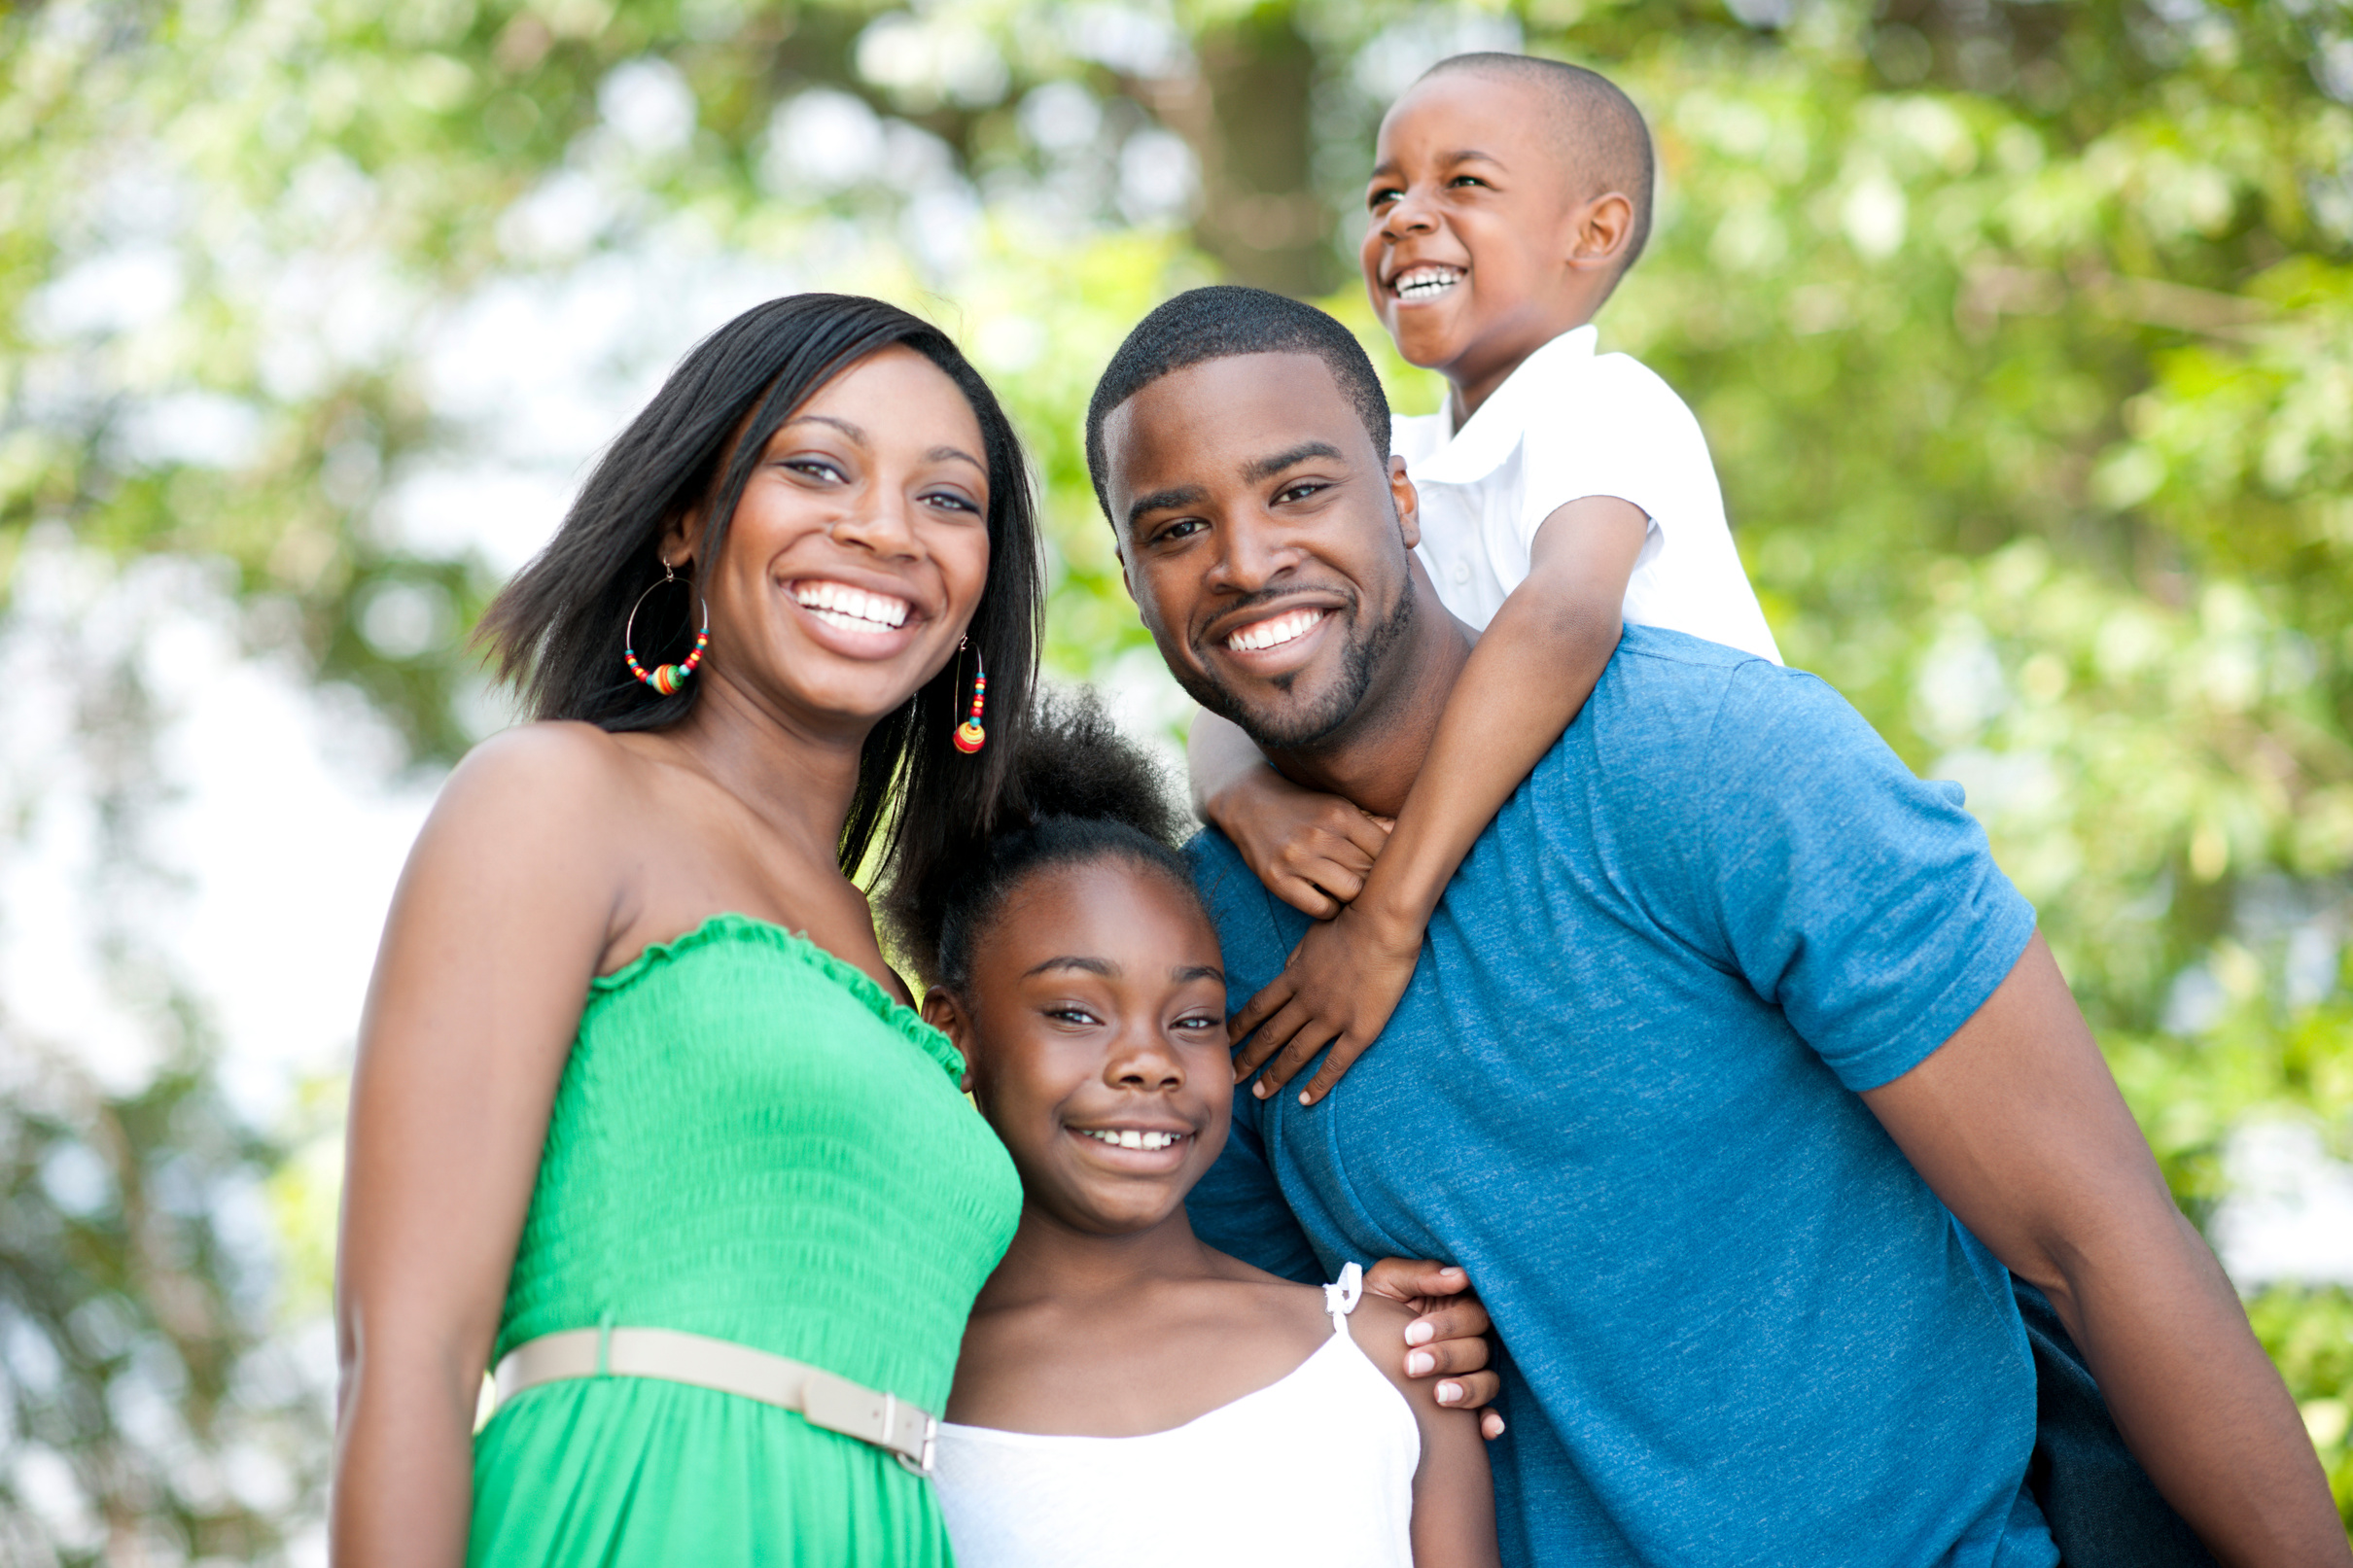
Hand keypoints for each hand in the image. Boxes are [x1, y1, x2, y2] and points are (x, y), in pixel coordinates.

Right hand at [1204, 766, 1391, 918]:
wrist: (1248, 802)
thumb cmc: (1303, 808)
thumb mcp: (1337, 805)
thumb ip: (1372, 824)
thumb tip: (1411, 837)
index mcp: (1340, 813)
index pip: (1385, 850)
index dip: (1393, 866)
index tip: (1392, 873)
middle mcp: (1320, 834)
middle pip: (1370, 873)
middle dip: (1375, 883)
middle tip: (1374, 888)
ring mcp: (1297, 858)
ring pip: (1350, 892)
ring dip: (1354, 898)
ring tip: (1350, 893)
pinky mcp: (1277, 879)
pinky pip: (1320, 908)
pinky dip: (1330, 909)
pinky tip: (1328, 899)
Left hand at [1231, 900, 1421, 1103]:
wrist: (1382, 921)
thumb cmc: (1351, 918)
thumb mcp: (1313, 935)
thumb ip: (1298, 958)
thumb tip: (1286, 972)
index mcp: (1295, 977)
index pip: (1258, 1007)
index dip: (1239, 1027)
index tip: (1224, 1041)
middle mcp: (1306, 1001)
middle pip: (1269, 1035)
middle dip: (1247, 1058)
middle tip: (1230, 1077)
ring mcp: (1332, 1017)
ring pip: (1296, 1053)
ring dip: (1275, 1075)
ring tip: (1260, 1094)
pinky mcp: (1360, 1029)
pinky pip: (1335, 1063)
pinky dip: (1319, 1084)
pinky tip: (1305, 1100)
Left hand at [1363, 1258, 1504, 1438]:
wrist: (1345, 1341)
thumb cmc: (1371, 1304)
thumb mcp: (1388, 1282)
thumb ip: (1422, 1276)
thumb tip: (1460, 1276)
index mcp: (1455, 1305)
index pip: (1471, 1314)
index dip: (1447, 1325)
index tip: (1411, 1334)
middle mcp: (1467, 1338)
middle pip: (1479, 1348)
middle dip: (1445, 1357)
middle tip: (1411, 1365)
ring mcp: (1467, 1370)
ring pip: (1487, 1380)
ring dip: (1467, 1389)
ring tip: (1439, 1395)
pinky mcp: (1463, 1400)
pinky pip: (1486, 1411)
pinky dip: (1490, 1420)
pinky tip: (1489, 1429)